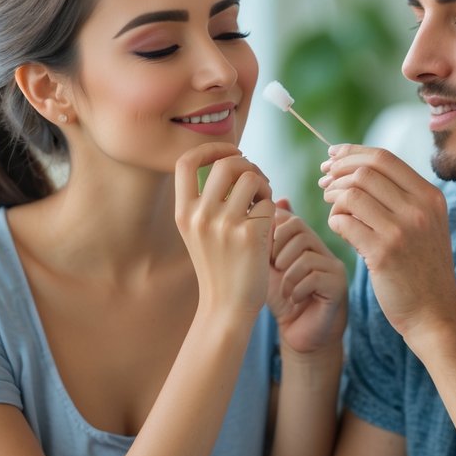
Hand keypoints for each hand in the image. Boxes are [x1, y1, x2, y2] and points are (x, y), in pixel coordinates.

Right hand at [175, 143, 273, 317]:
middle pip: (226, 163)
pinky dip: (272, 208)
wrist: (226, 307)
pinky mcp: (250, 235)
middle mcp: (200, 215)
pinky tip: (268, 224)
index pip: (186, 161)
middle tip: (256, 181)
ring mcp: (224, 225)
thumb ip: (207, 199)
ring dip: (263, 184)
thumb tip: (234, 161)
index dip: (210, 149)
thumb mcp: (199, 231)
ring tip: (263, 201)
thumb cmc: (218, 266)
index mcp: (184, 212)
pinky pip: (268, 202)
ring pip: (251, 177)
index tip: (230, 152)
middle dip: (247, 164)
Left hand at [266, 199, 346, 355]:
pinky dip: (296, 289)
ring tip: (285, 291)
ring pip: (305, 256)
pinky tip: (294, 299)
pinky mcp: (338, 285)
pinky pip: (313, 277)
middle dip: (278, 252)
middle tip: (276, 272)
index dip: (272, 235)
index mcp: (307, 242)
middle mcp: (324, 250)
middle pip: (299, 232)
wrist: (299, 335)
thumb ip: (266, 241)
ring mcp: (334, 267)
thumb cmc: (282, 300)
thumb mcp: (268, 267)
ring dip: (287, 276)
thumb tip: (267, 207)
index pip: (291, 220)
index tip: (267, 258)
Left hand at [319, 145, 455, 343]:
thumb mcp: (425, 226)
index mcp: (430, 197)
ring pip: (352, 193)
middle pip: (365, 171)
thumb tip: (357, 168)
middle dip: (337, 173)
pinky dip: (334, 220)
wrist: (434, 314)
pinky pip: (344, 222)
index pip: (383, 158)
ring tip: (331, 206)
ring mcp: (402, 231)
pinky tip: (337, 227)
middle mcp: (419, 209)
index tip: (333, 156)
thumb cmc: (421, 269)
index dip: (352, 152)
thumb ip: (401, 198)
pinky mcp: (383, 253)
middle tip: (324, 183)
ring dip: (333, 197)